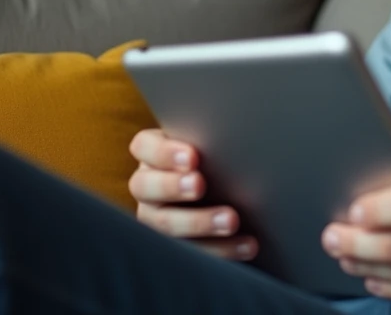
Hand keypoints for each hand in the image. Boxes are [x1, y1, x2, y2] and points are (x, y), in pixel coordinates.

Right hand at [128, 128, 257, 260]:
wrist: (231, 190)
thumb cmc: (219, 158)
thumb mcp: (212, 145)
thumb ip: (213, 140)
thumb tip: (239, 137)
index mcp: (152, 154)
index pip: (144, 147)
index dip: (164, 152)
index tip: (192, 157)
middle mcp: (147, 186)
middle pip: (145, 186)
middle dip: (173, 186)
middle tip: (200, 185)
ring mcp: (155, 218)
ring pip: (163, 224)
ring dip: (199, 222)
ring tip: (231, 221)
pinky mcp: (172, 246)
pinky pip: (189, 252)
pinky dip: (221, 249)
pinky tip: (246, 245)